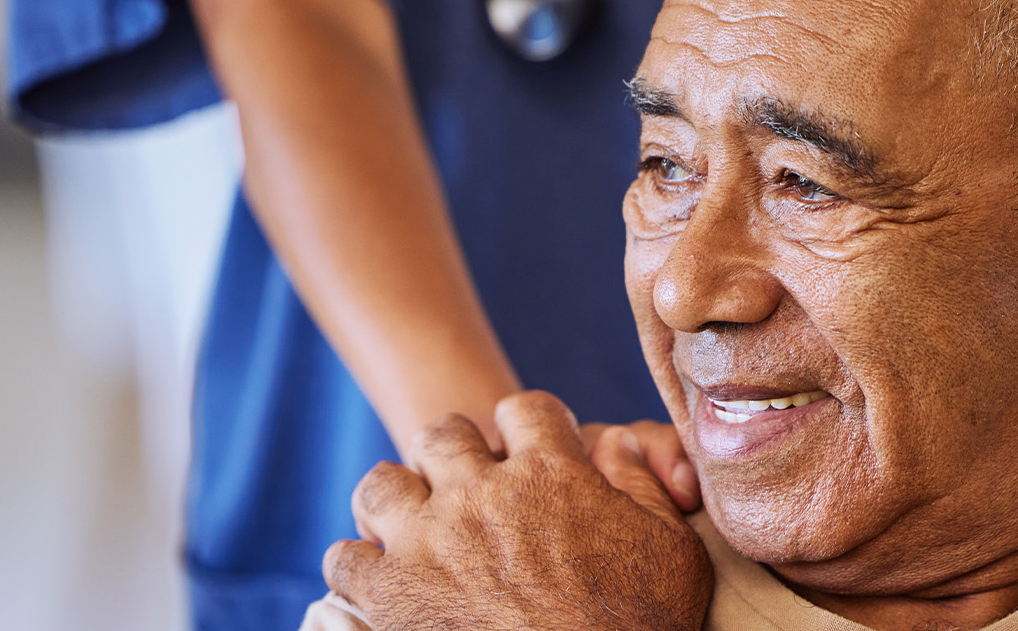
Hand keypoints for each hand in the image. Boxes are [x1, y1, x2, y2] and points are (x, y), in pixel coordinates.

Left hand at [324, 391, 712, 630]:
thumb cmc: (644, 628)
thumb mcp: (671, 549)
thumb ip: (642, 484)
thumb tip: (616, 442)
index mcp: (551, 473)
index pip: (525, 409)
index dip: (528, 426)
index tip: (528, 448)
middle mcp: (482, 494)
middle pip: (445, 435)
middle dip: (453, 454)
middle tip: (464, 487)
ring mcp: (428, 541)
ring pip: (383, 483)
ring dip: (396, 500)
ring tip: (409, 526)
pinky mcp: (390, 594)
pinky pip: (346, 557)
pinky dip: (358, 565)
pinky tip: (378, 580)